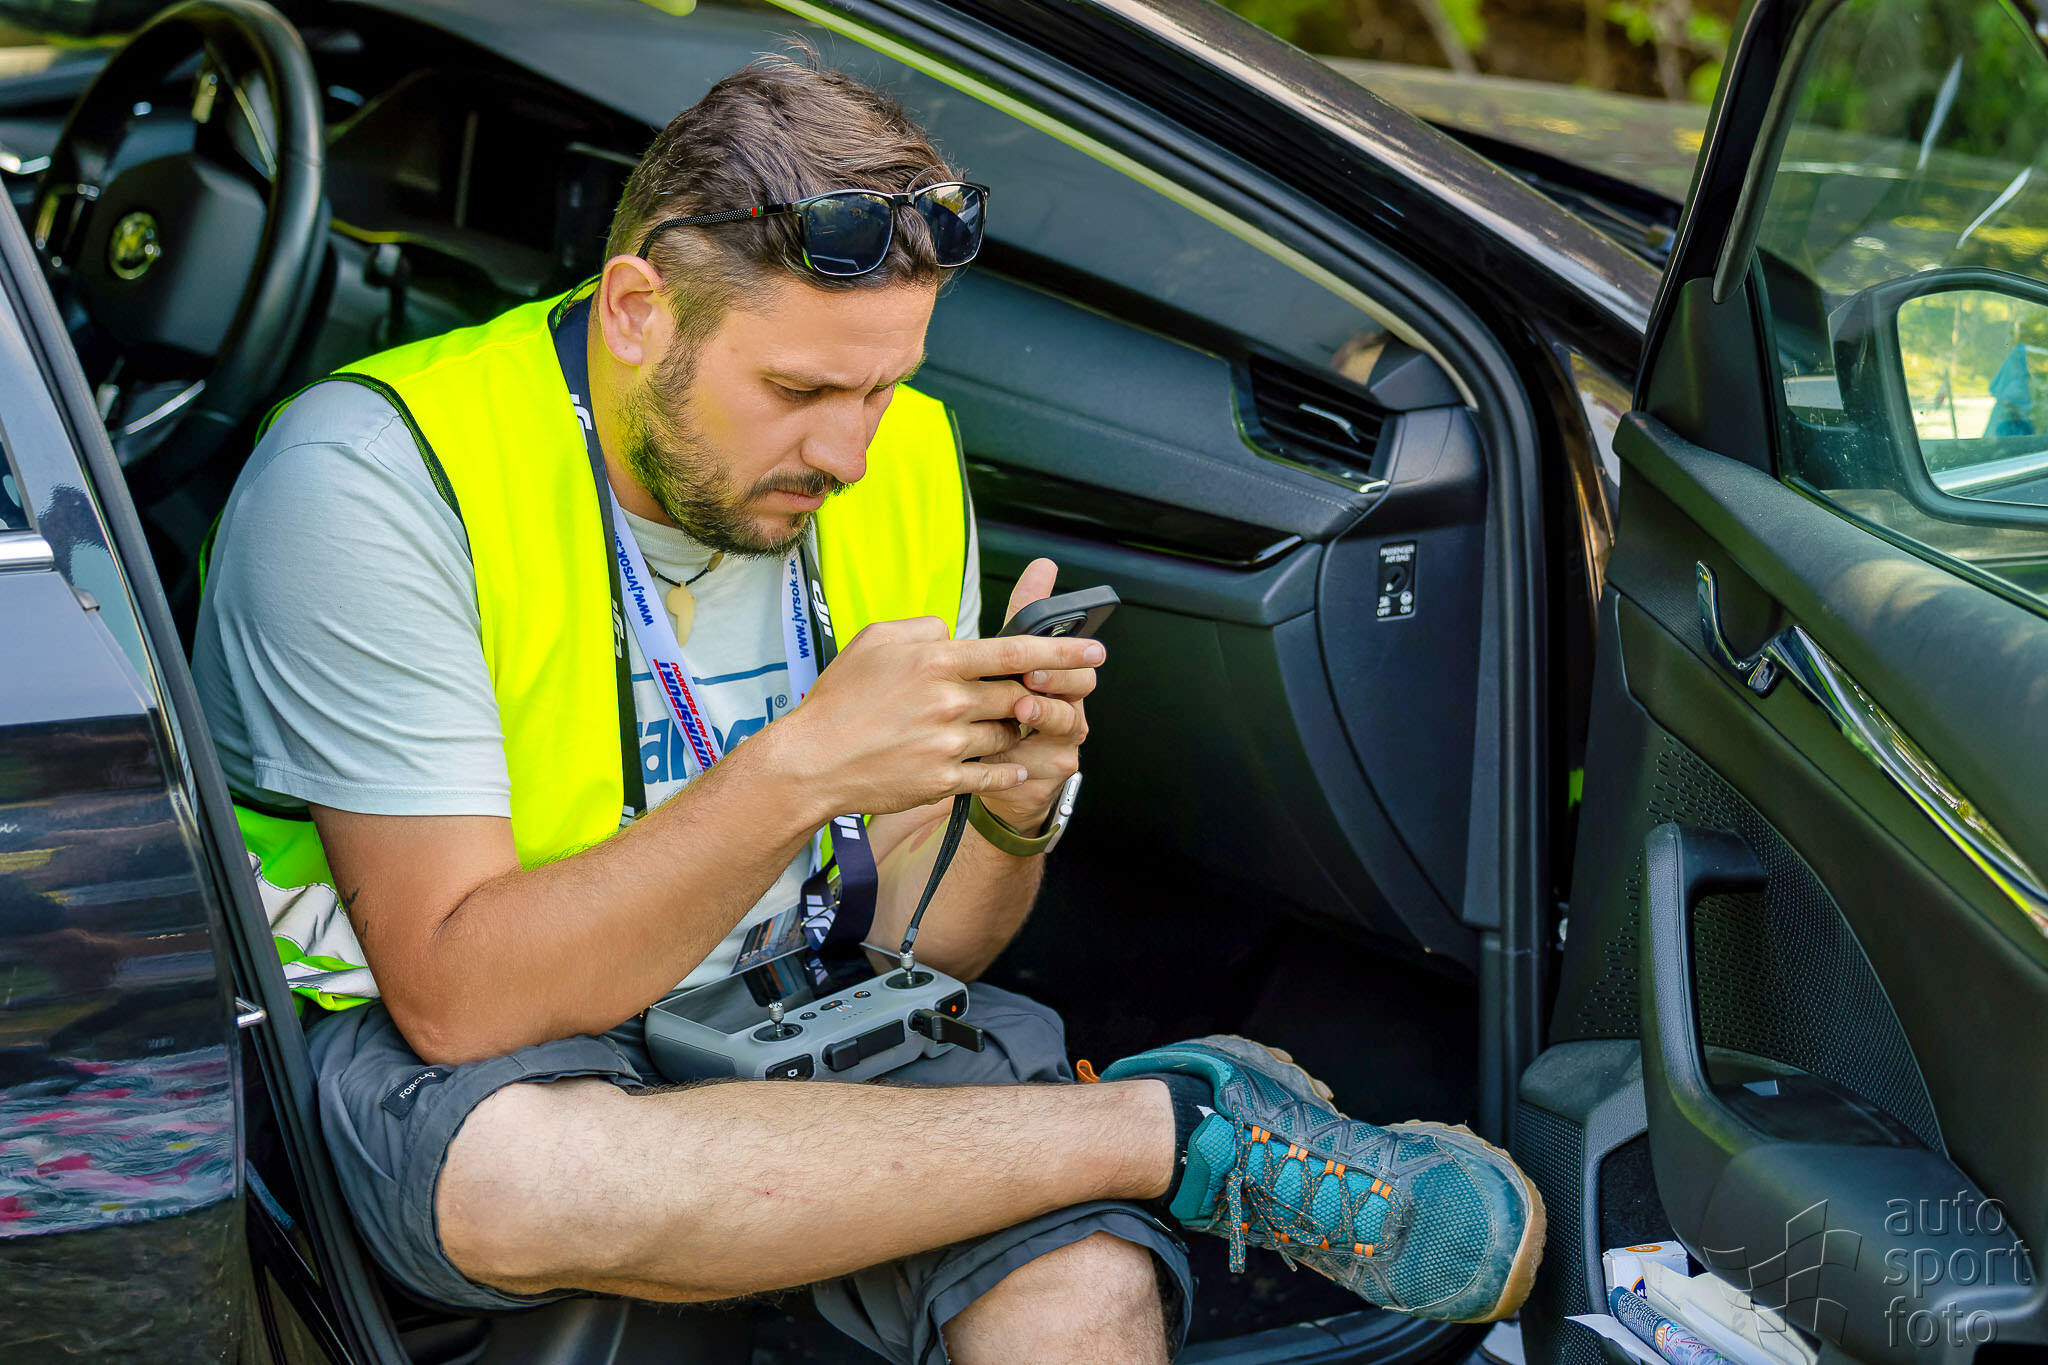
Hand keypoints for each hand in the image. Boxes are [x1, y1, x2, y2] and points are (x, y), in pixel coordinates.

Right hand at [756, 570, 1106, 821]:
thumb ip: (925, 629)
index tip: (1094, 651)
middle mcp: (951, 701)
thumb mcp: (875, 640)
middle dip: (1035, 697)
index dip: (1062, 652)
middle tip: (1037, 696)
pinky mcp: (945, 779)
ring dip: (1010, 731)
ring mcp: (950, 743)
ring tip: (989, 727)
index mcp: (938, 661)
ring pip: (1009, 735)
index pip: (1016, 653)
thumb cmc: (840, 699)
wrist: (811, 762)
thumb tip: (956, 634)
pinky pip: (994, 772)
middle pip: (1019, 696)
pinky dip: (1007, 768)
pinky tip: (1008, 763)